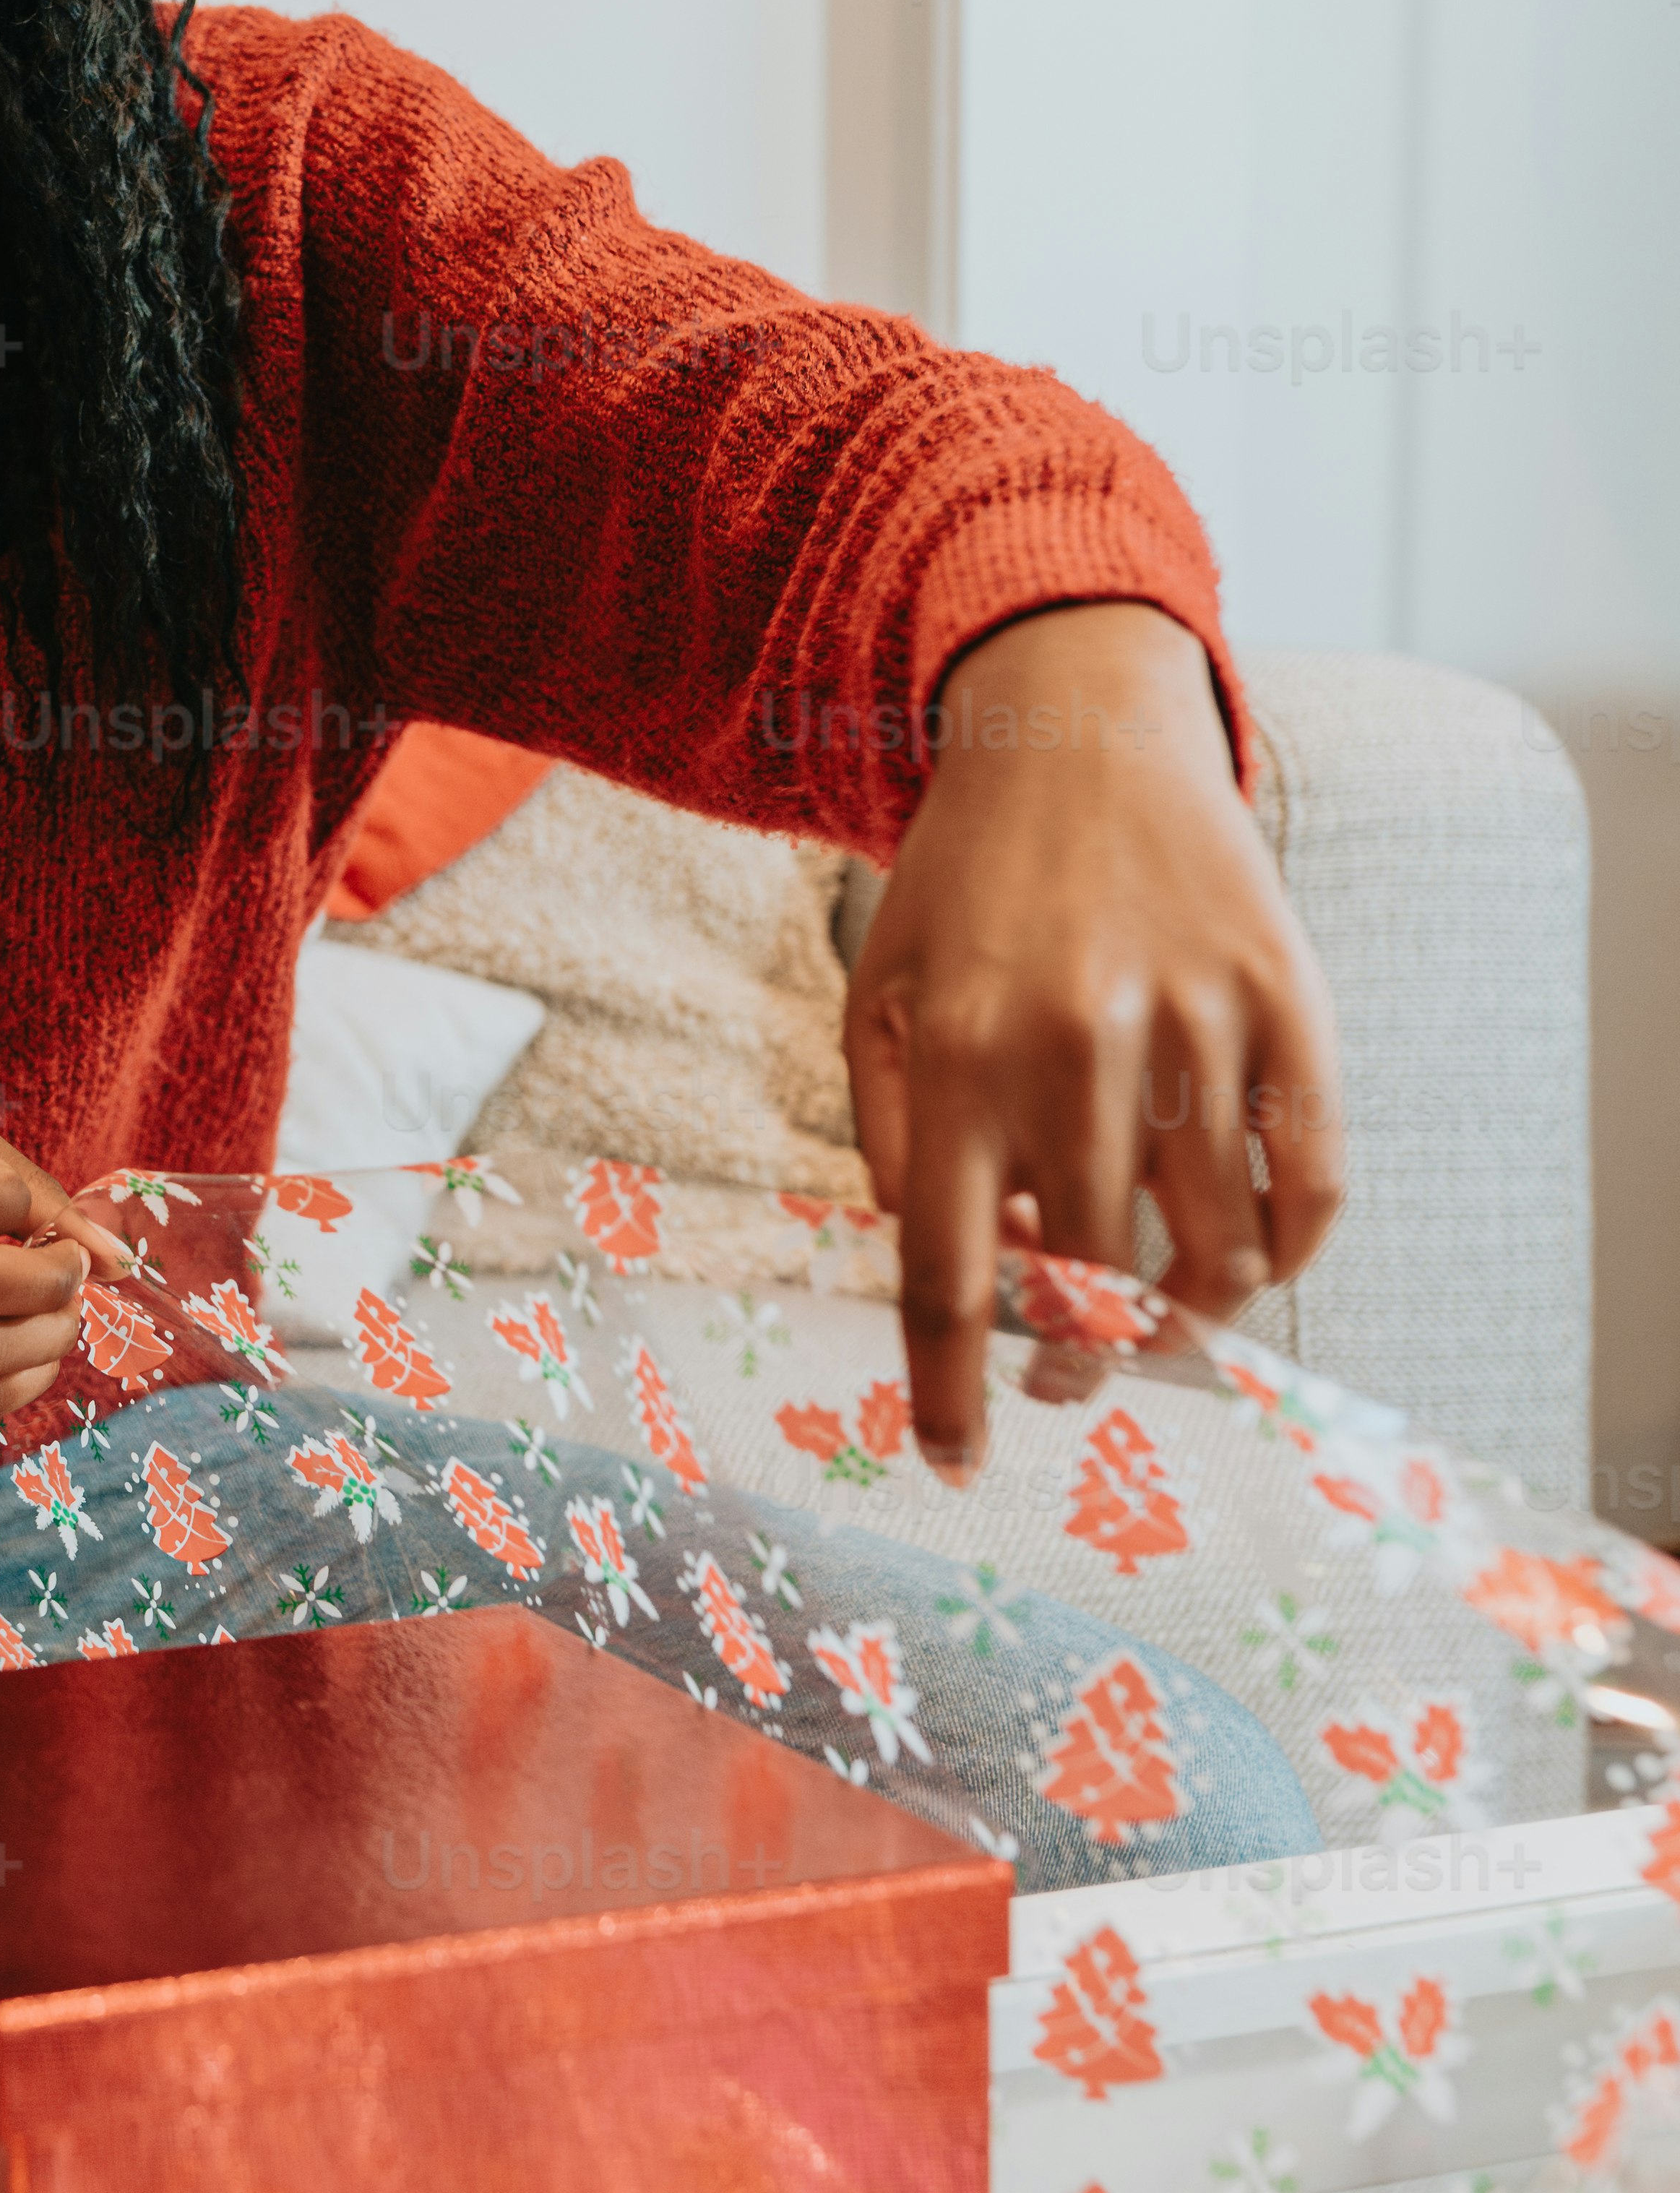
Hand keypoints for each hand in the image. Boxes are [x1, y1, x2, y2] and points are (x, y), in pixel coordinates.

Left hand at [843, 604, 1344, 1478]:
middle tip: (1068, 1377)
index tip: (955, 1461)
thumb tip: (947, 1269)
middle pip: (1087, 1279)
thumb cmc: (966, 888)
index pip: (946, 1275)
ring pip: (1214, 1250)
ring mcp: (1194, 1022)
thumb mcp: (879, 996)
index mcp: (956, 1056)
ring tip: (1157, 1325)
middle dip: (1074, 1361)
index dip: (951, 1389)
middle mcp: (1074, 1046)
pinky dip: (1290, 1248)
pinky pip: (1313, 1179)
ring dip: (1186, 1320)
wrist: (1080, 731)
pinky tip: (1253, 1258)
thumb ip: (887, 1137)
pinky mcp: (1290, 1000)